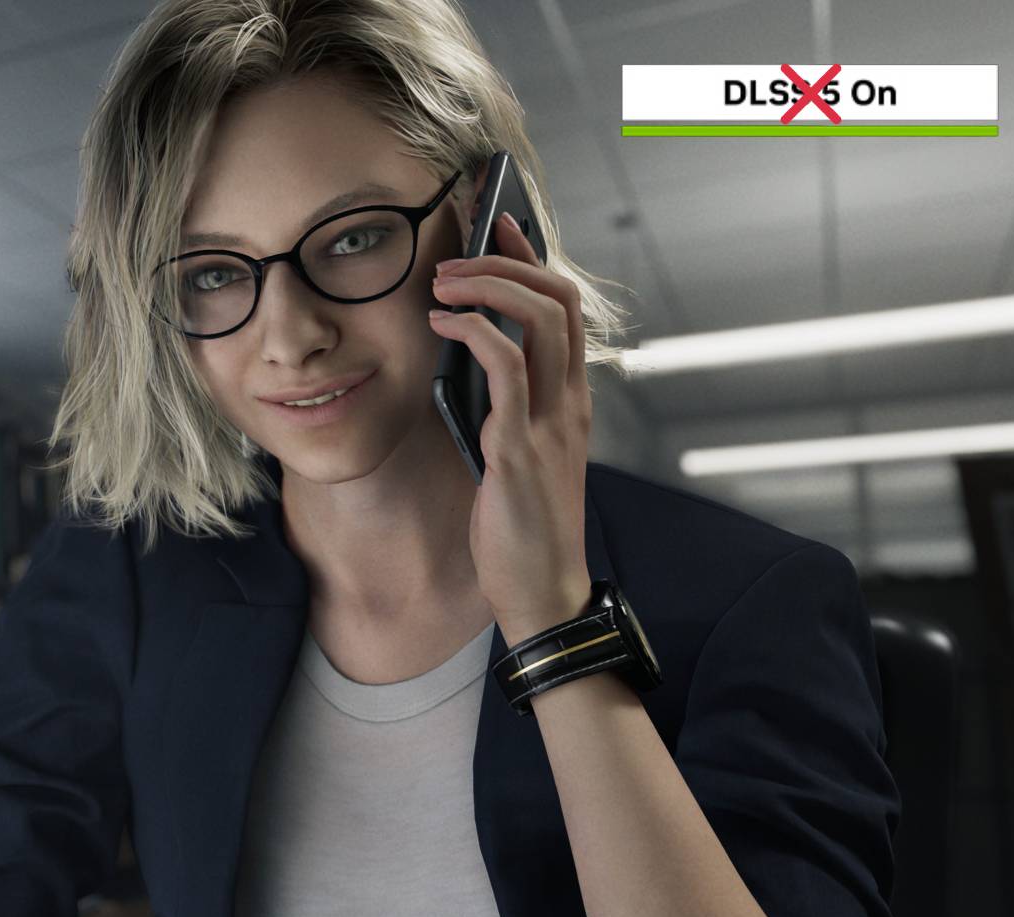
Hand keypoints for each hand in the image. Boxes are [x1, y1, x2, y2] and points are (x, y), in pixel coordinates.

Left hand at [427, 211, 592, 645]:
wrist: (541, 594)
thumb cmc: (520, 530)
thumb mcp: (513, 457)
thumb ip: (499, 410)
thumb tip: (458, 363)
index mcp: (572, 403)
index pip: (566, 309)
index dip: (533, 260)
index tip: (498, 227)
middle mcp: (570, 404)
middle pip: (560, 299)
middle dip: (507, 261)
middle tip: (456, 252)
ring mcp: (551, 423)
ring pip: (541, 320)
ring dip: (487, 286)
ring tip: (441, 281)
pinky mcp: (520, 448)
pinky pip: (507, 368)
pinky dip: (474, 333)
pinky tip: (441, 325)